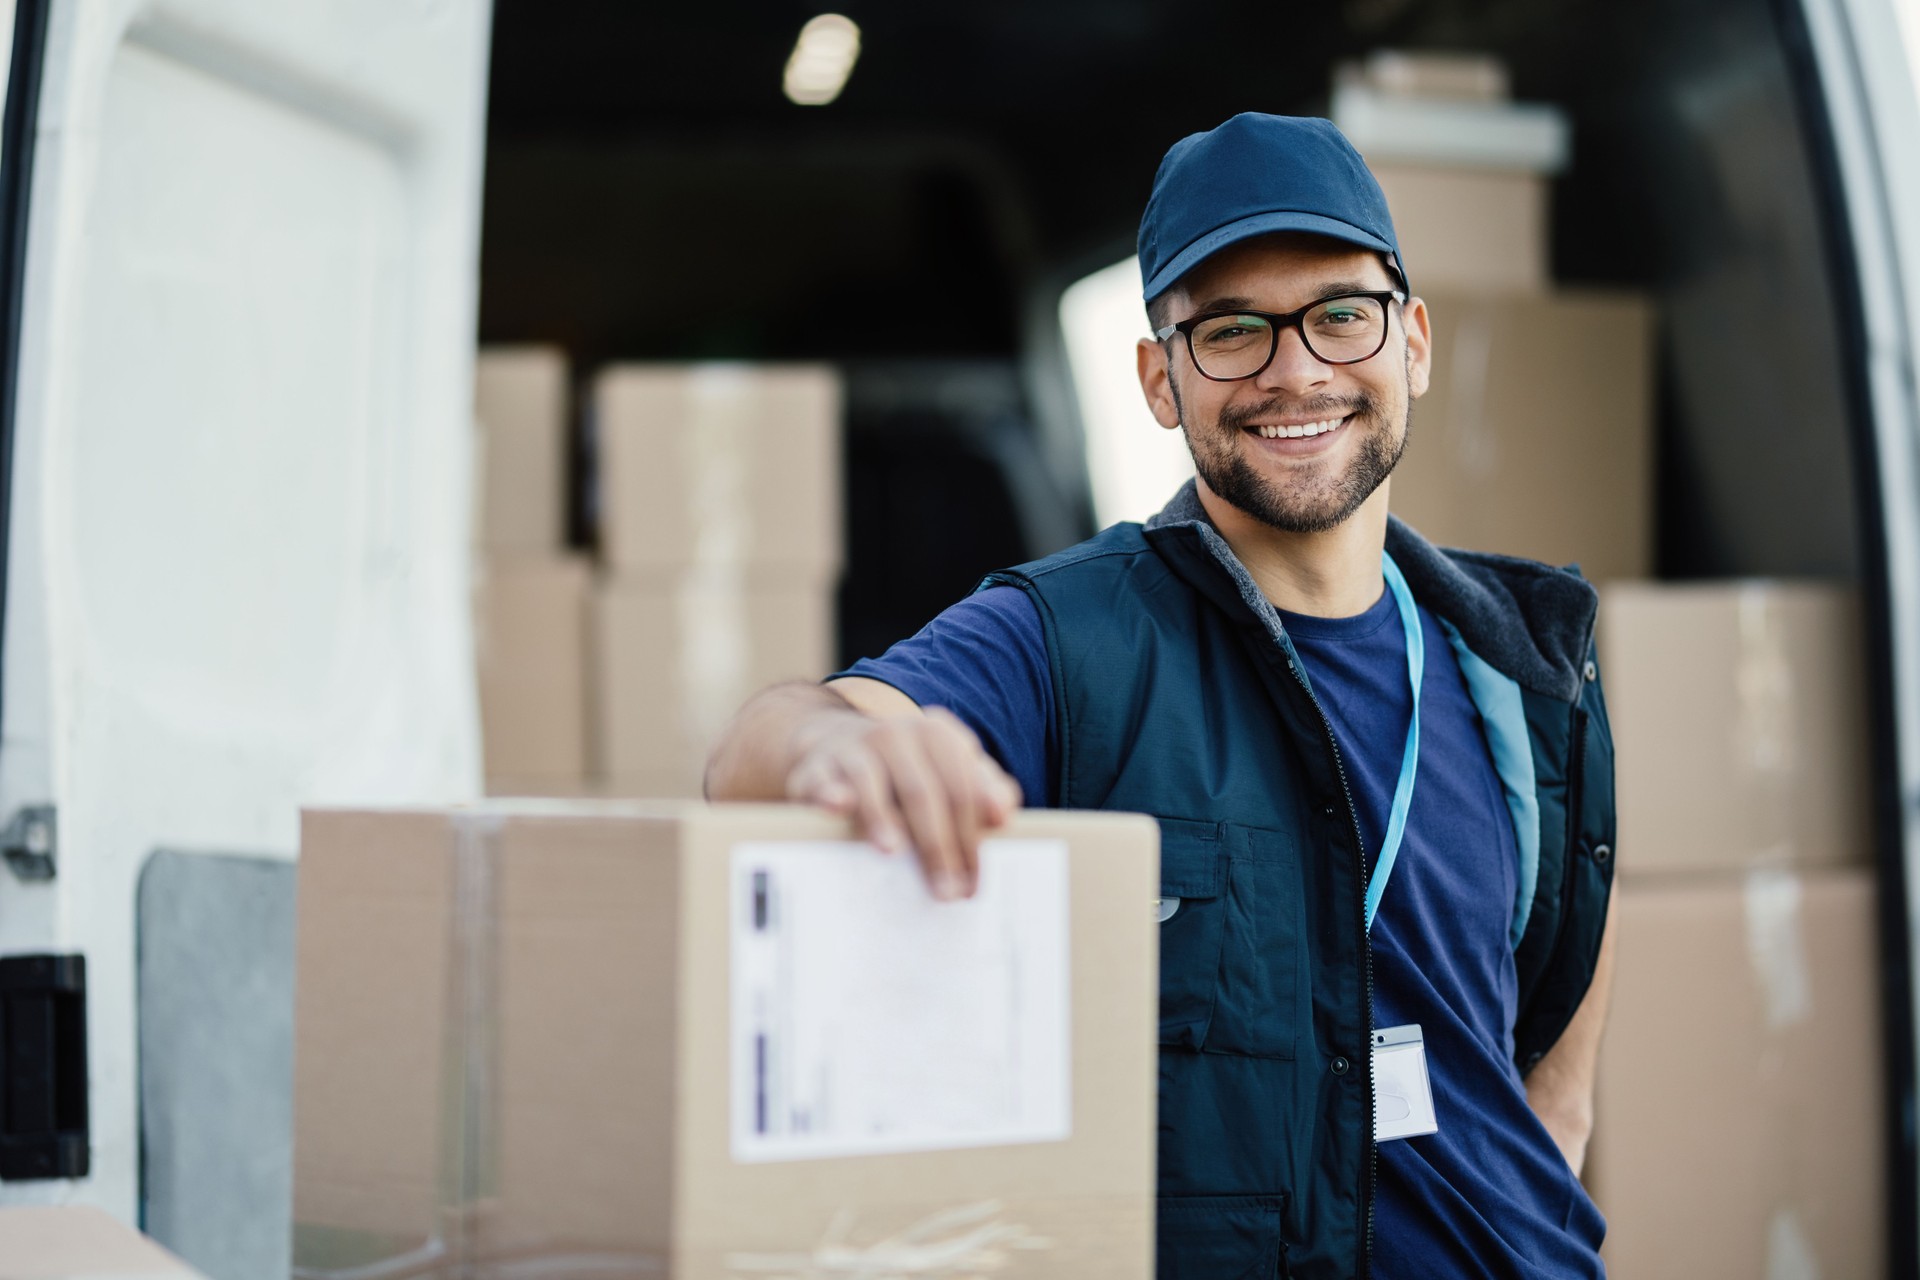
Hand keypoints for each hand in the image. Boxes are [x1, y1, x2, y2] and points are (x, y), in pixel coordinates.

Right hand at [785, 707, 1022, 899]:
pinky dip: (829, 793)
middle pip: (924, 793)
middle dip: (937, 846)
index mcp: (938, 735)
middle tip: (945, 892)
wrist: (839, 744)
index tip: (974, 881)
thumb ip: (986, 790)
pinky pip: (823, 780)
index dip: (971, 837)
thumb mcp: (951, 771)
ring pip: (873, 783)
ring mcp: (854, 747)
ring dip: (883, 818)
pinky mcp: (817, 764)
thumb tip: (1003, 814)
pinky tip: (837, 808)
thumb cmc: (908, 771)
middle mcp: (896, 734)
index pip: (963, 789)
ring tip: (893, 853)